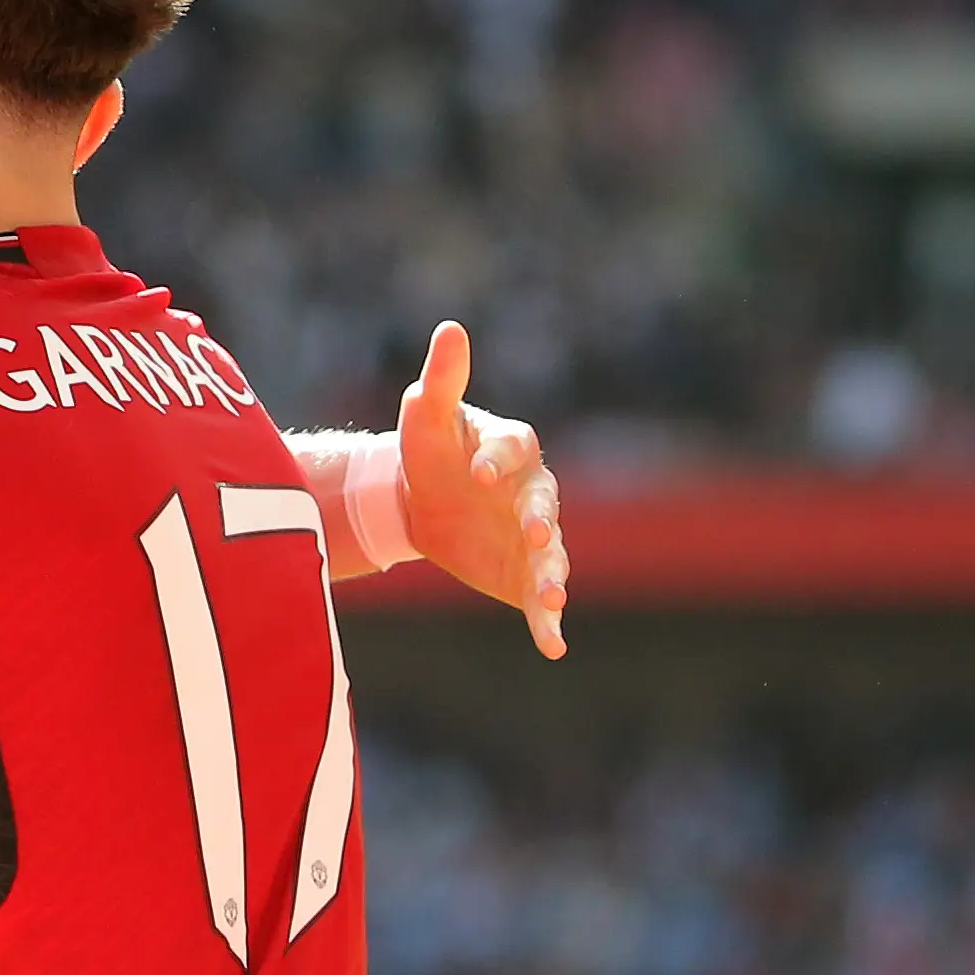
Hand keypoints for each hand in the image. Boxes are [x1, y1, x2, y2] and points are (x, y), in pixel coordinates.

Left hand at [396, 319, 570, 658]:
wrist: (420, 500)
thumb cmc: (428, 450)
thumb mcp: (427, 415)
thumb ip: (443, 379)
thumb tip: (450, 328)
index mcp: (513, 447)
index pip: (512, 449)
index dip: (498, 461)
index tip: (480, 474)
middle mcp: (533, 492)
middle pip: (544, 505)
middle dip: (539, 520)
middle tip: (533, 533)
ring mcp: (534, 537)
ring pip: (551, 556)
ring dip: (552, 577)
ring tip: (550, 599)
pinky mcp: (524, 574)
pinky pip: (540, 599)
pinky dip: (548, 621)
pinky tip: (554, 646)